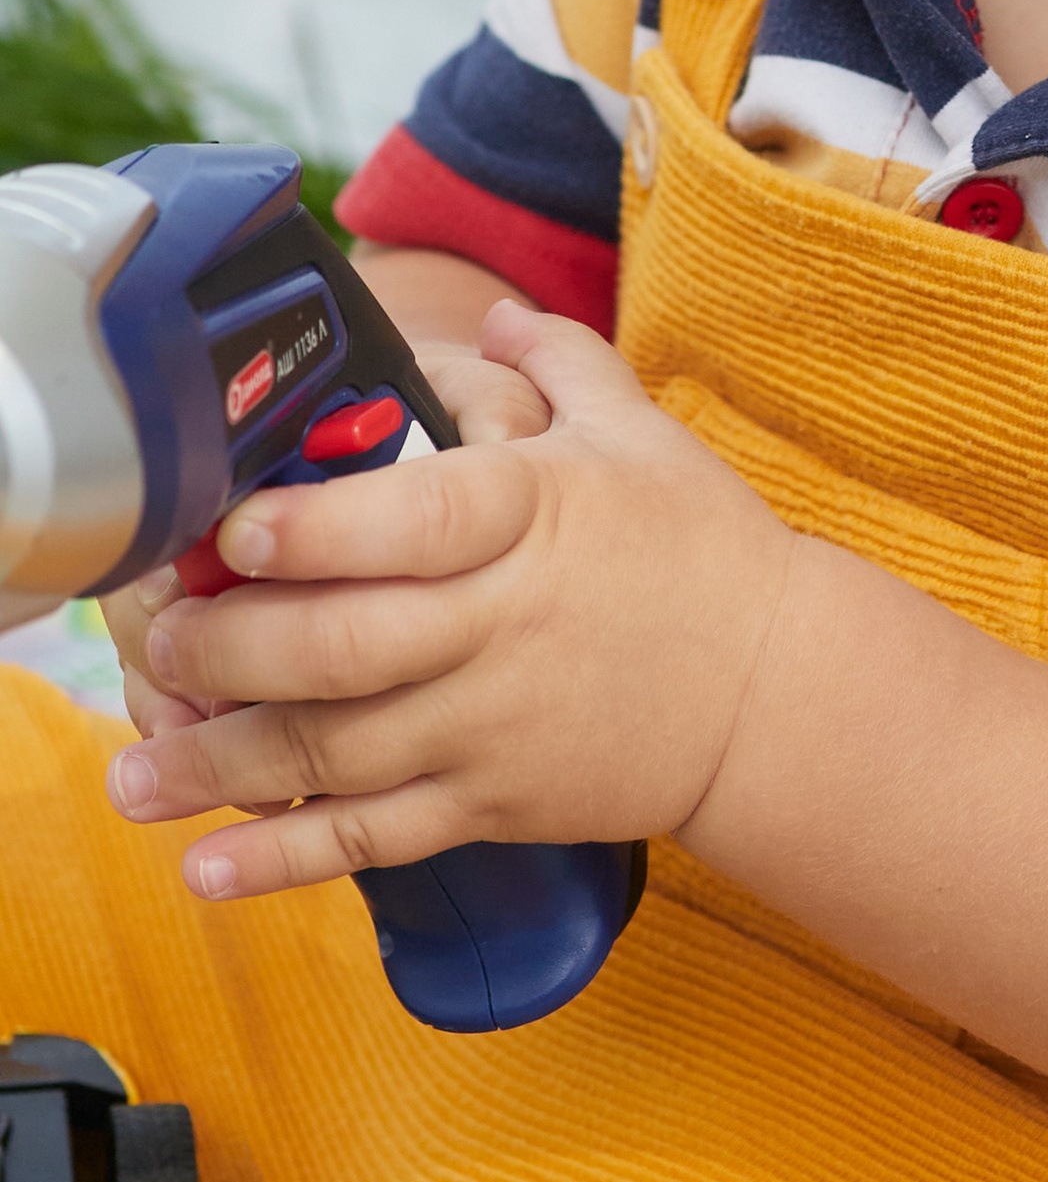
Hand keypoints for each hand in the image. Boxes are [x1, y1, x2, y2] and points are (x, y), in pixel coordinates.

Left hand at [103, 307, 798, 902]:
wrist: (779, 692)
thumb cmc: (705, 551)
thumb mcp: (642, 433)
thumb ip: (557, 361)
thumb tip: (489, 314)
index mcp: (534, 518)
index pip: (416, 520)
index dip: (317, 529)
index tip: (234, 528)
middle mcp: (503, 626)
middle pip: (347, 647)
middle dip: (233, 649)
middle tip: (159, 640)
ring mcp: (493, 726)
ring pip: (339, 752)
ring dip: (224, 764)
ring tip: (133, 773)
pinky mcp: (493, 803)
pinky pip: (374, 839)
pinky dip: (287, 859)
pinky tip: (206, 868)